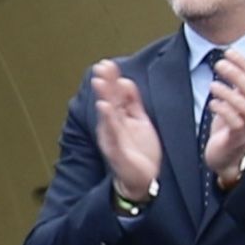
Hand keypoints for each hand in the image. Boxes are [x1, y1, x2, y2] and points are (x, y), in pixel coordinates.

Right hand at [87, 60, 162, 202]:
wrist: (143, 180)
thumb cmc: (140, 152)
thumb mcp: (140, 121)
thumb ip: (133, 103)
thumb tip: (126, 82)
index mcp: (120, 118)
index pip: (115, 95)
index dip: (112, 79)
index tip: (108, 63)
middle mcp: (113, 126)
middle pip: (109, 100)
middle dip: (105, 83)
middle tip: (101, 66)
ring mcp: (113, 137)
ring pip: (107, 114)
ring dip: (103, 96)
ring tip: (100, 81)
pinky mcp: (116, 150)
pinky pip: (112, 132)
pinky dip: (108, 119)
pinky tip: (105, 107)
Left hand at [199, 48, 244, 190]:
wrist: (227, 157)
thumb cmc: (229, 126)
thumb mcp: (233, 102)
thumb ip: (235, 84)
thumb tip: (227, 59)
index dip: (244, 62)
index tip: (228, 51)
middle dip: (236, 74)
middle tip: (218, 65)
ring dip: (228, 93)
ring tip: (212, 86)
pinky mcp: (236, 139)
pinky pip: (235, 123)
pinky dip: (223, 110)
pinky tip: (213, 104)